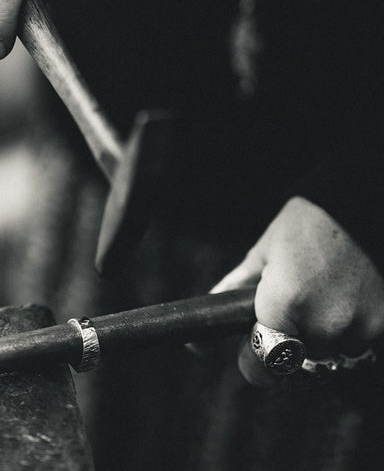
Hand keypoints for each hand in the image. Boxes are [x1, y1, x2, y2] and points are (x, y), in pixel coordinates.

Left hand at [211, 196, 383, 385]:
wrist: (359, 207)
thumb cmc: (305, 225)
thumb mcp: (264, 252)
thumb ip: (236, 289)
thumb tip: (205, 323)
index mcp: (284, 303)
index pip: (264, 363)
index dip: (254, 362)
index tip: (252, 350)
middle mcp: (322, 323)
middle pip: (297, 359)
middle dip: (289, 342)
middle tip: (290, 311)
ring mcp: (357, 326)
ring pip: (329, 355)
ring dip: (321, 339)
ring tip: (319, 299)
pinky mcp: (381, 323)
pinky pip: (357, 344)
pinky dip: (347, 330)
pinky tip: (343, 299)